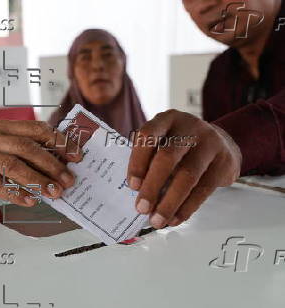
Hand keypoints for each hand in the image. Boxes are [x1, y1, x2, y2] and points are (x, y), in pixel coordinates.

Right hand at [0, 120, 82, 206]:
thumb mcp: (10, 147)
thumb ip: (33, 151)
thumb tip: (65, 165)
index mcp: (7, 127)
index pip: (38, 129)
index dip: (59, 141)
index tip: (77, 156)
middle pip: (26, 148)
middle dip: (51, 165)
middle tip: (68, 180)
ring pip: (13, 165)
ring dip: (37, 180)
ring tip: (54, 192)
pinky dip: (16, 193)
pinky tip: (31, 201)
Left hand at [127, 110, 241, 228]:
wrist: (221, 143)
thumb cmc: (181, 146)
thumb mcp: (163, 143)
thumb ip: (149, 161)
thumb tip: (136, 193)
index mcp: (166, 120)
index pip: (147, 135)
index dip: (138, 161)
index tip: (132, 185)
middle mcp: (189, 126)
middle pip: (168, 156)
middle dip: (152, 186)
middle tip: (142, 208)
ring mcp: (210, 142)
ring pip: (187, 175)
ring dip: (170, 202)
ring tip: (158, 220)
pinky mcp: (224, 161)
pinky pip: (203, 189)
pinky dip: (187, 207)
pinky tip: (175, 218)